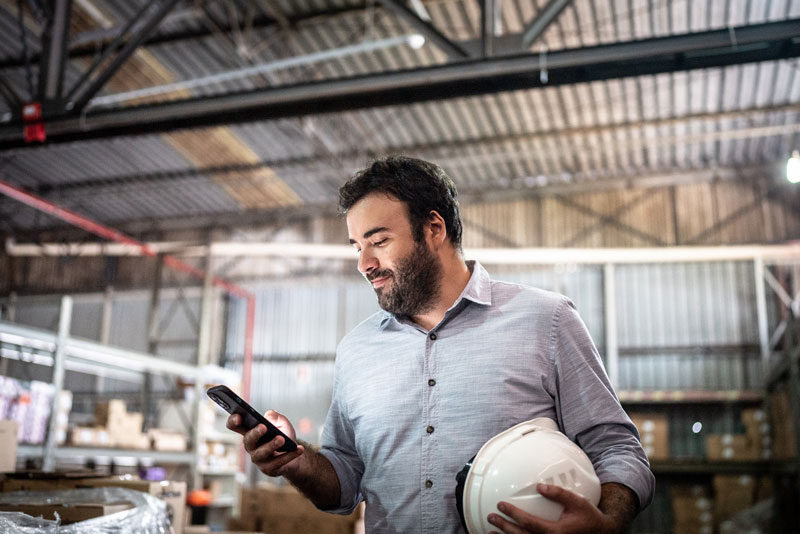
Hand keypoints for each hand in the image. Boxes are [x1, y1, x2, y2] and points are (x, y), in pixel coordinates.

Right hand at [226, 410, 304, 476]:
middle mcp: (251, 446)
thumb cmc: (283, 435)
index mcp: (250, 432)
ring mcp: (259, 459)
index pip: (235, 426)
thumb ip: (276, 417)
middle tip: (263, 427)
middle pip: (248, 441)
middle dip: (255, 433)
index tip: (239, 416)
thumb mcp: (282, 423)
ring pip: (261, 454)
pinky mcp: (269, 469)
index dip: (233, 421)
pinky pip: (278, 462)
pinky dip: (290, 455)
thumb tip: (269, 416)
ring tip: (281, 439)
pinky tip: (298, 449)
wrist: (293, 452)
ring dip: (271, 446)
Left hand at [487, 483, 620, 533]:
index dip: (513, 515)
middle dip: (504, 528)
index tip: (501, 505)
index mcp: (556, 532)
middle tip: (492, 517)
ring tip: (491, 532)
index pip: (529, 523)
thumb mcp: (577, 503)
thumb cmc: (588, 518)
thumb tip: (540, 486)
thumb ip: (559, 494)